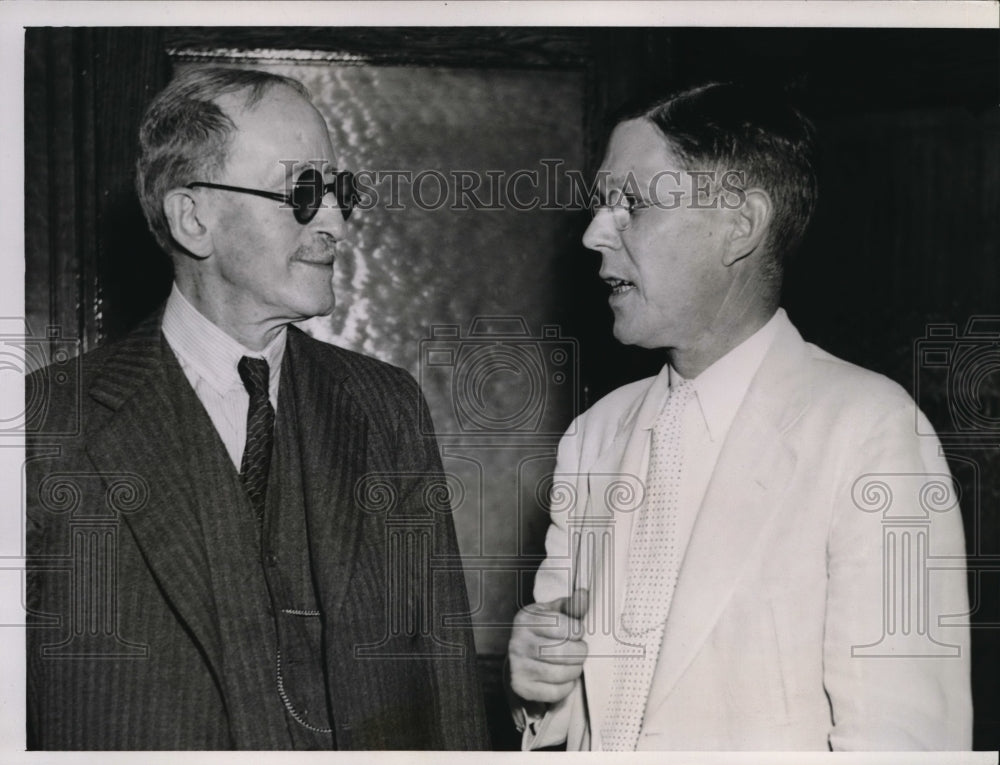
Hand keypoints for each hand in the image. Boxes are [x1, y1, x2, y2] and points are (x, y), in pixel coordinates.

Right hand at [508, 588, 589, 703]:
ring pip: (561, 673)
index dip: (578, 631)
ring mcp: (518, 666)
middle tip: (581, 650)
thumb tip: (584, 594)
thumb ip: (571, 606)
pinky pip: (555, 692)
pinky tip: (564, 677)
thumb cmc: (542, 631)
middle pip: (563, 653)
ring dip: (575, 670)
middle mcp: (518, 642)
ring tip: (574, 663)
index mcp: (526, 620)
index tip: (577, 632)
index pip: (564, 627)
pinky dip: (566, 686)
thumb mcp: (553, 613)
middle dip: (580, 652)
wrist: (520, 655)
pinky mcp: (522, 686)